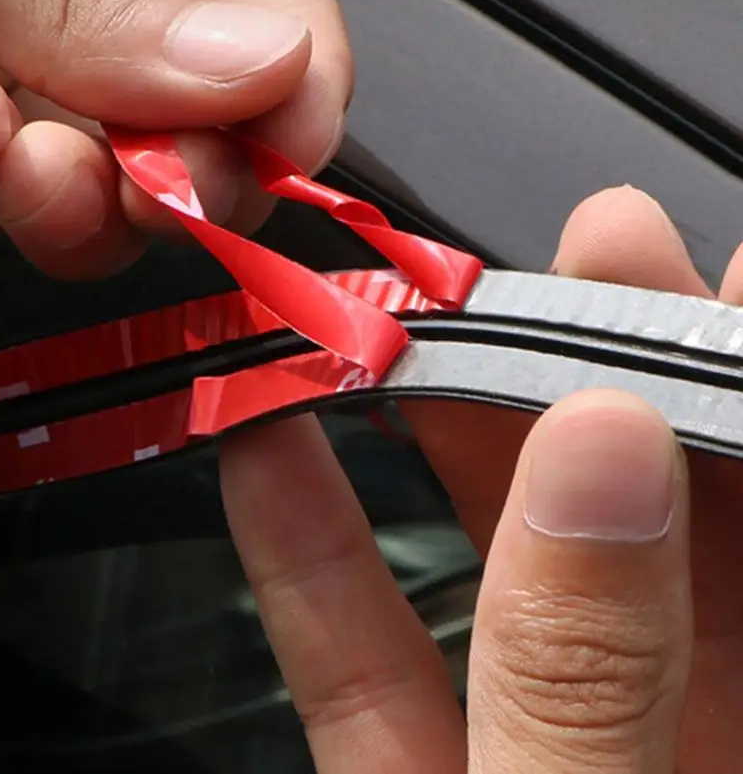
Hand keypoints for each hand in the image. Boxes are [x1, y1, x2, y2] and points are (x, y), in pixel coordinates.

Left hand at [0, 0, 349, 277]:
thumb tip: (260, 71)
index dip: (298, 81)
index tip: (281, 153)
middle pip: (204, 104)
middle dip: (185, 165)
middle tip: (151, 187)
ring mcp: (35, 53)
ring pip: (115, 171)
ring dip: (82, 197)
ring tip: (15, 160)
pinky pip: (30, 185)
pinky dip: (12, 192)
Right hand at [220, 185, 740, 771]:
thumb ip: (587, 676)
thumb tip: (600, 453)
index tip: (715, 271)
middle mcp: (668, 741)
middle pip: (650, 521)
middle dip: (608, 370)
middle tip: (590, 249)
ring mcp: (538, 758)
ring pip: (510, 571)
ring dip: (453, 437)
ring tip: (413, 327)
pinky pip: (375, 666)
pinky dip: (319, 568)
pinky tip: (273, 465)